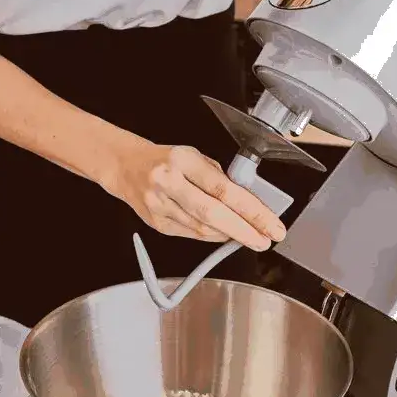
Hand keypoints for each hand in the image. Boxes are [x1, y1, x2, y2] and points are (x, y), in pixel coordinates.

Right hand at [101, 141, 284, 251]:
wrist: (126, 167)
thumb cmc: (167, 160)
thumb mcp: (195, 157)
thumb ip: (220, 178)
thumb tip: (248, 203)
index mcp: (182, 160)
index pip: (224, 189)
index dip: (251, 210)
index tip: (270, 223)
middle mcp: (168, 183)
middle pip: (213, 214)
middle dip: (244, 230)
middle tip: (265, 239)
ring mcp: (159, 205)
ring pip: (202, 229)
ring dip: (230, 235)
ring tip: (249, 236)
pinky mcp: (156, 223)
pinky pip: (190, 235)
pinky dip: (211, 236)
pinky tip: (224, 234)